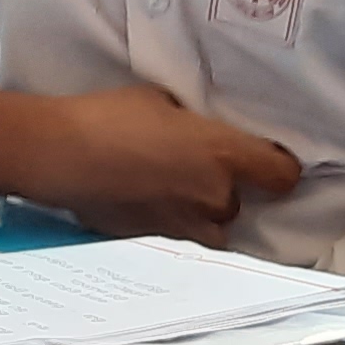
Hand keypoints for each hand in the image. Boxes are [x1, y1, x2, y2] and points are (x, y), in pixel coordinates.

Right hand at [26, 85, 300, 246]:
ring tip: (170, 192)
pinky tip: (142, 202)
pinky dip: (168, 223)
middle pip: (240, 203)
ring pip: (212, 229)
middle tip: (191, 167)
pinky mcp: (155, 242)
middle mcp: (214, 197)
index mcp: (223, 155)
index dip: (279, 169)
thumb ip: (190, 124)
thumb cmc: (111, 116)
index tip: (266, 161)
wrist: (61, 156)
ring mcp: (185, 226)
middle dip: (222, 189)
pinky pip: (177, 237)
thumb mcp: (162, 102)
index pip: (283, 176)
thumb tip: (192, 133)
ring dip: (200, 214)